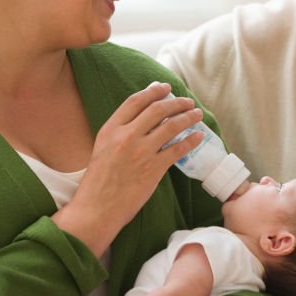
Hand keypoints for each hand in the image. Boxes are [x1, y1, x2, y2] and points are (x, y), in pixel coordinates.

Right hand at [53, 83, 204, 254]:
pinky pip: (177, 149)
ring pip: (171, 126)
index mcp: (110, 129)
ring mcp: (141, 152)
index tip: (165, 87)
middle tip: (187, 101)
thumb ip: (119, 133)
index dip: (153, 91)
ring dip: (188, 117)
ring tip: (197, 114)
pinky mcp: (153, 169)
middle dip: (176, 102)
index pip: (135, 101)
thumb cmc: (98, 182)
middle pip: (157, 109)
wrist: (97, 208)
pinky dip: (191, 140)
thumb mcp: (102, 148)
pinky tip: (198, 136)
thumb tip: (142, 120)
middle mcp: (126, 136)